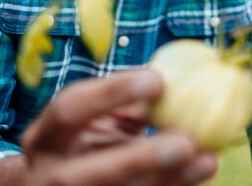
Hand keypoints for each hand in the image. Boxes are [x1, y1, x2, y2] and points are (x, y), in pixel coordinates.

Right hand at [0, 70, 217, 185]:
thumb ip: (125, 104)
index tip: (158, 79)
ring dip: (168, 180)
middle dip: (139, 158)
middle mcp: (49, 175)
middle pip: (89, 172)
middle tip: (187, 141)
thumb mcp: (92, 121)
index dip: (110, 93)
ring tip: (207, 160)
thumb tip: (177, 77)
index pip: (68, 110)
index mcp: (43, 138)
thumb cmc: (81, 144)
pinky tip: (200, 172)